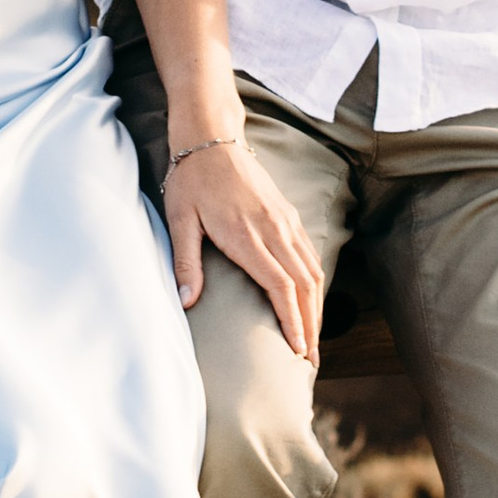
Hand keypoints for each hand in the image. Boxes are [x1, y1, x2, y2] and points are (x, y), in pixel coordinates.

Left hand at [163, 139, 322, 363]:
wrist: (212, 137)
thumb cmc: (192, 180)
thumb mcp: (180, 219)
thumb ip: (186, 261)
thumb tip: (186, 300)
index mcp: (248, 235)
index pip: (281, 286)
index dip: (293, 321)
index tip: (298, 350)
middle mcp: (275, 229)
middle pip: (305, 285)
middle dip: (311, 325)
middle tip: (310, 360)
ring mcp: (286, 221)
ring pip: (313, 271)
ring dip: (316, 307)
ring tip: (313, 338)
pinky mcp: (289, 214)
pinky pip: (310, 254)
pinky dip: (314, 283)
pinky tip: (310, 300)